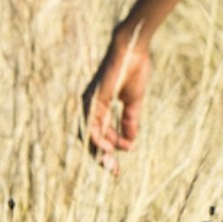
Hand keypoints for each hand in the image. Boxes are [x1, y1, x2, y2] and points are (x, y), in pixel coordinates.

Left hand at [84, 29, 149, 157]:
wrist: (132, 50)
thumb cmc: (134, 70)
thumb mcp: (134, 101)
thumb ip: (130, 120)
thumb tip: (129, 141)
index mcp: (99, 105)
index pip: (99, 133)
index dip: (109, 150)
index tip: (119, 164)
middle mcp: (91, 105)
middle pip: (90, 138)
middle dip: (102, 157)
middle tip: (113, 171)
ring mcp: (90, 102)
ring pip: (88, 134)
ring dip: (100, 151)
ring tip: (112, 163)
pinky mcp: (92, 99)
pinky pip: (91, 124)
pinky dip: (99, 138)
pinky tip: (110, 148)